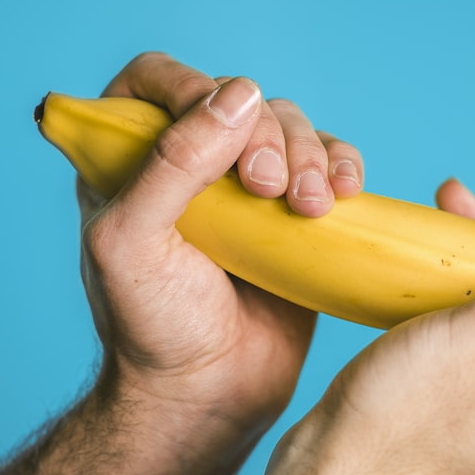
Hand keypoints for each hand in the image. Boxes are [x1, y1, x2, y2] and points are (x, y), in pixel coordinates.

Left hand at [79, 52, 364, 456]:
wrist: (207, 393)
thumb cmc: (152, 326)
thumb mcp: (132, 242)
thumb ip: (170, 163)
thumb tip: (239, 94)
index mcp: (130, 161)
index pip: (155, 80)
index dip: (187, 83)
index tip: (215, 116)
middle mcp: (190, 164)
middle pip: (238, 99)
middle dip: (262, 134)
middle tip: (265, 189)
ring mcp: (247, 189)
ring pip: (290, 127)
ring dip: (309, 155)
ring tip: (309, 208)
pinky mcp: (297, 215)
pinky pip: (328, 164)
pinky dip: (342, 166)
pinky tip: (344, 194)